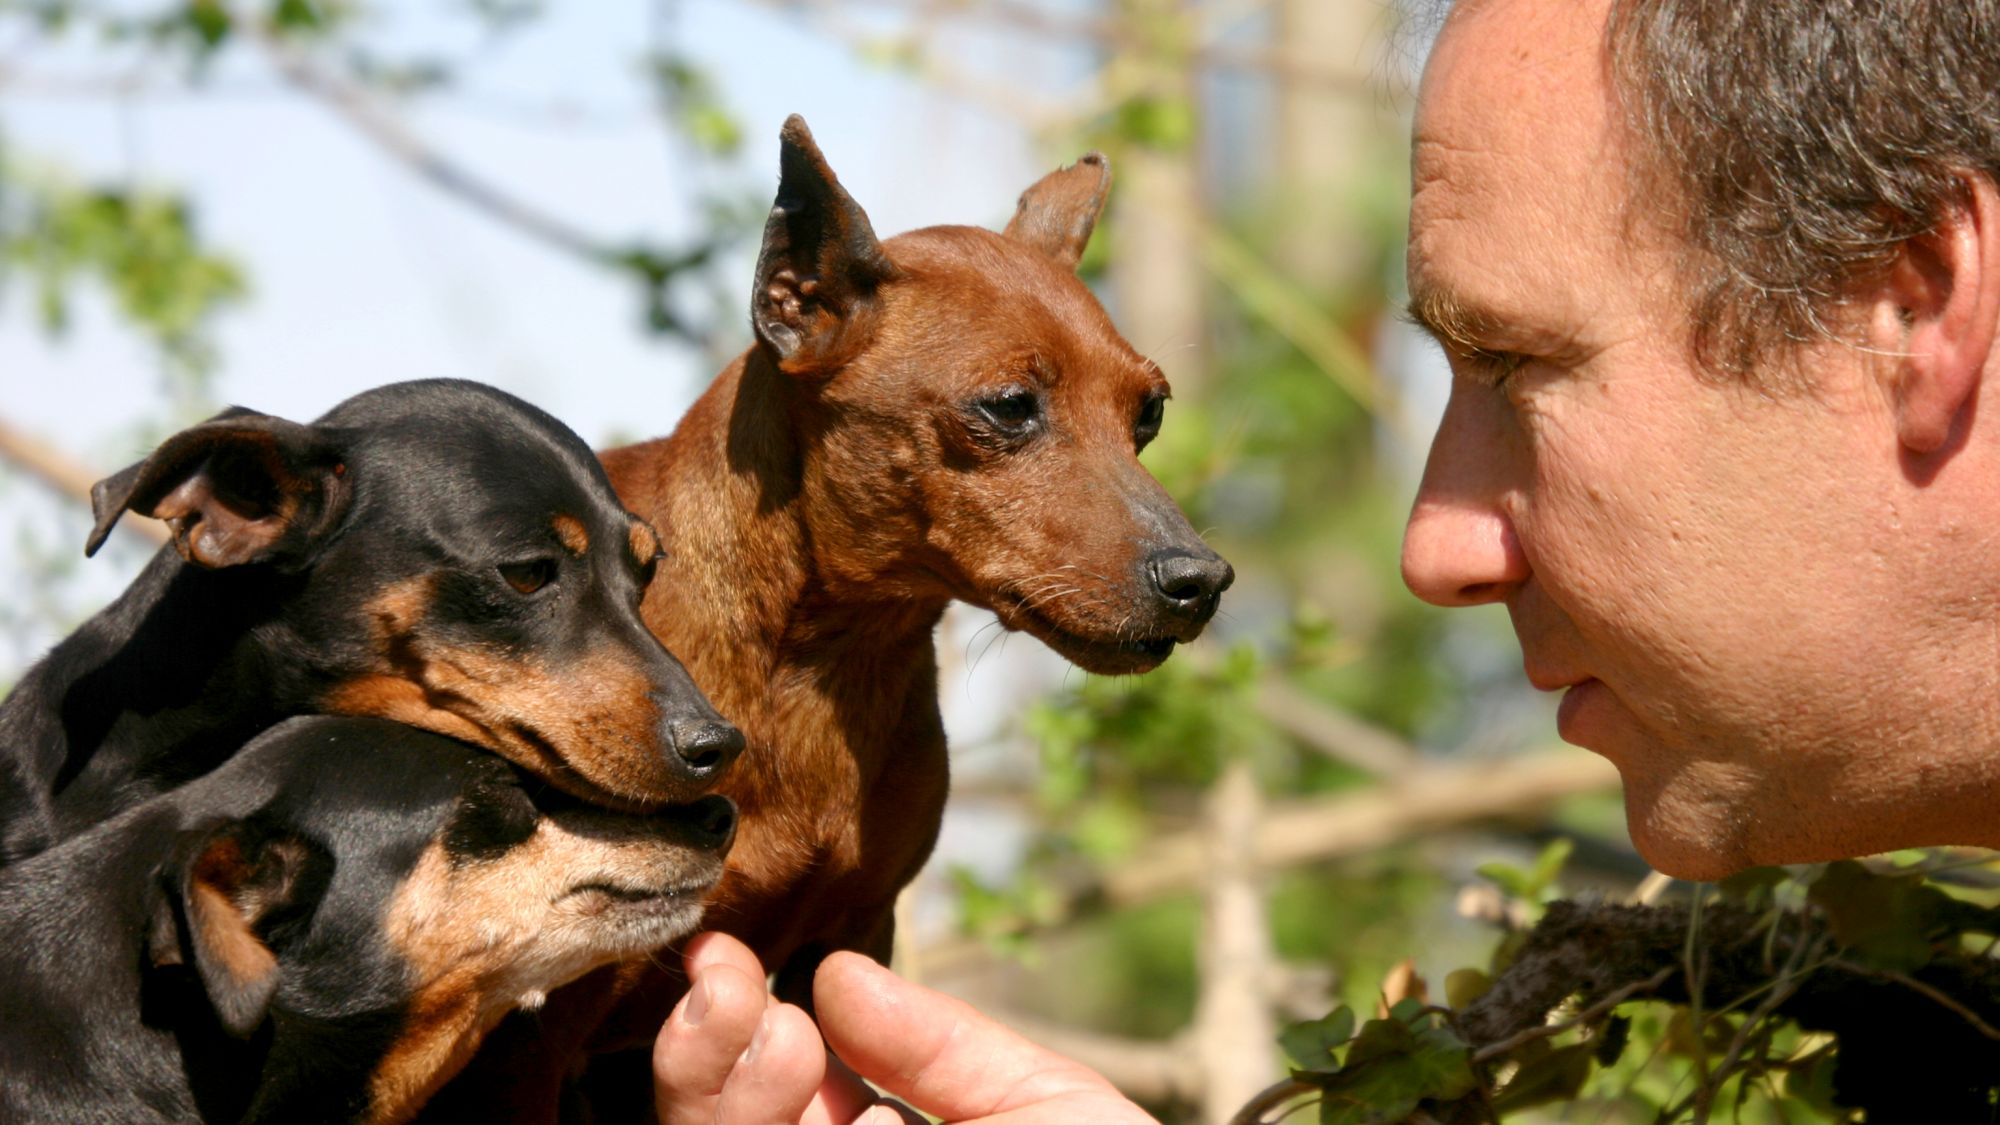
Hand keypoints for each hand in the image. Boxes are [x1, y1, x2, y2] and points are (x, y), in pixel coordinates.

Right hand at [653, 932, 1154, 1123]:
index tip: (723, 951)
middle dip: (700, 1050)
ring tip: (784, 1034)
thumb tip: (833, 972)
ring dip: (727, 1093)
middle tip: (726, 980)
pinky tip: (849, 1119)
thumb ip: (937, 1044)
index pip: (767, 1088)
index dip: (729, 1020)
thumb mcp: (1040, 1101)